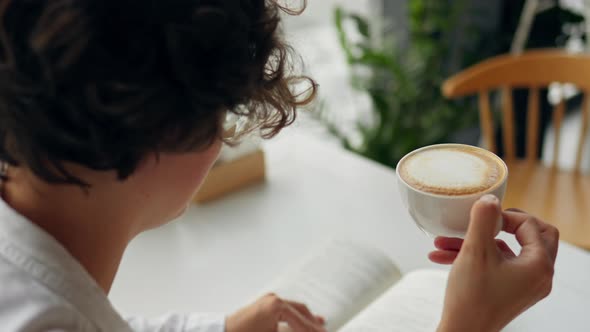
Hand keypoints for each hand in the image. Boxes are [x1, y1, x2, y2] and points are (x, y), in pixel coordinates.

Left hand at [226, 293, 325, 331]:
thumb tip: (307, 331)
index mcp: (277, 305)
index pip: (303, 323)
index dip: (314, 331)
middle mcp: (273, 299)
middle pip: (302, 312)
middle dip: (313, 325)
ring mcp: (267, 301)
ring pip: (294, 310)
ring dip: (305, 321)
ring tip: (319, 328)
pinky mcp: (263, 306)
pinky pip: (285, 312)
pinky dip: (294, 319)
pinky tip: (302, 324)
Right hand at [430, 195, 558, 331]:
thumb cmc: (471, 298)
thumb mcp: (475, 251)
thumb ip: (484, 220)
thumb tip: (490, 198)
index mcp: (538, 265)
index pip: (531, 225)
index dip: (505, 215)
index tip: (482, 217)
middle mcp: (538, 276)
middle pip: (533, 235)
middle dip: (503, 225)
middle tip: (487, 218)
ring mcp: (526, 285)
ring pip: (507, 251)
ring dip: (476, 242)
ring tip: (444, 242)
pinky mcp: (511, 291)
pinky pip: (498, 265)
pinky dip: (475, 257)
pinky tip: (443, 255)